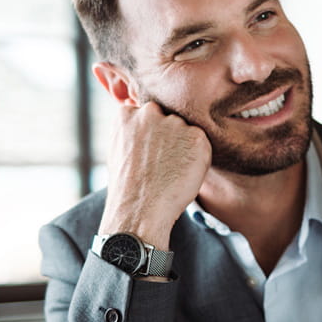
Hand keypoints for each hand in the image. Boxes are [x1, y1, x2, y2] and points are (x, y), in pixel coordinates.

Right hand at [99, 101, 210, 250]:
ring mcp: (174, 123)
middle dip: (170, 133)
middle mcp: (150, 112)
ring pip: (187, 128)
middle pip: (169, 116)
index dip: (153, 132)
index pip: (148, 112)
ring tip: (172, 168)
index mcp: (126, 114)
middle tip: (165, 160)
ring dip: (185, 143)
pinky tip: (184, 172)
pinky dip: (198, 156)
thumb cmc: (128, 185)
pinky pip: (202, 142)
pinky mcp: (196, 136)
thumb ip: (132, 130)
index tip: (151, 150)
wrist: (140, 209)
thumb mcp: (119, 149)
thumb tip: (146, 123)